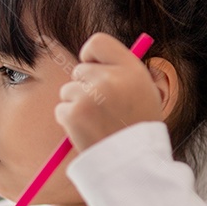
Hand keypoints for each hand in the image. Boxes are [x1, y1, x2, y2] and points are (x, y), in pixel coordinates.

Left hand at [54, 33, 163, 150]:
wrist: (134, 163)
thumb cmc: (138, 128)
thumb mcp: (144, 91)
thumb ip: (122, 72)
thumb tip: (93, 59)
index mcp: (131, 69)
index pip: (98, 42)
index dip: (91, 55)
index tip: (94, 68)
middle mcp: (110, 78)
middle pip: (79, 70)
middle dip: (85, 87)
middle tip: (102, 108)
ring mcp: (90, 96)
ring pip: (68, 90)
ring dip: (77, 105)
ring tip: (98, 122)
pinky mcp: (73, 113)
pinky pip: (61, 109)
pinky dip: (69, 120)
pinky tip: (88, 131)